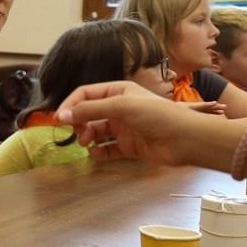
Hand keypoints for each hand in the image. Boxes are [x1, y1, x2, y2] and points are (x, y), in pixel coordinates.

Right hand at [56, 80, 225, 167]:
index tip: (60, 119)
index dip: (71, 104)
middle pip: (88, 113)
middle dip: (79, 122)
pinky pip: (107, 148)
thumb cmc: (156, 115)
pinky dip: (99, 152)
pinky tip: (97, 154)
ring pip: (96, 131)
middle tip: (77, 133)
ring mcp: (123, 128)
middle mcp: (119, 108)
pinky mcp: (129, 146)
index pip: (85, 94)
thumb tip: (61, 115)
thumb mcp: (121, 106)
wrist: (185, 139)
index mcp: (117, 92)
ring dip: (87, 137)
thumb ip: (90, 110)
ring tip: (87, 143)